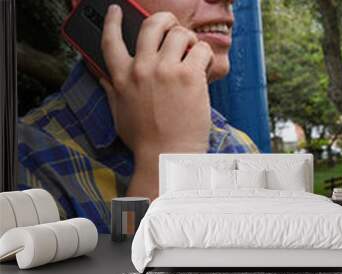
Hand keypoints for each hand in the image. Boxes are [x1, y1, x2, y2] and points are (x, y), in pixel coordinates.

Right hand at [99, 5, 213, 160]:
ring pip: (179, 33)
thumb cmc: (145, 140)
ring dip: (188, 39)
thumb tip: (102, 76)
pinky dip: (205, 54)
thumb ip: (111, 91)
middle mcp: (142, 69)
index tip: (116, 10)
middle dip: (164, 19)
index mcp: (122, 78)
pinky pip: (201, 49)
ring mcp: (166, 71)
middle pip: (151, 25)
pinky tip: (204, 66)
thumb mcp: (120, 115)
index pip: (110, 41)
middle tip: (172, 26)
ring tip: (192, 52)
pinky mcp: (189, 77)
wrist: (167, 156)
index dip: (112, 21)